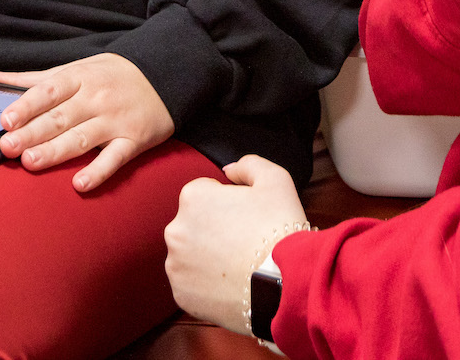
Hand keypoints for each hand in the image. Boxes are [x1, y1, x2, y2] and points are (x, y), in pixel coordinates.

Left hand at [0, 52, 173, 192]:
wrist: (165, 75)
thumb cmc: (111, 75)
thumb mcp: (75, 67)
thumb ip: (32, 78)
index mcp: (79, 78)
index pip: (49, 91)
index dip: (27, 106)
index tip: (6, 120)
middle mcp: (96, 99)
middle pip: (61, 117)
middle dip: (33, 132)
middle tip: (8, 146)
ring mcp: (115, 121)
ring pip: (82, 138)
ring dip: (56, 151)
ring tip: (32, 162)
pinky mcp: (134, 141)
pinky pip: (115, 158)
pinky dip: (98, 172)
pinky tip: (79, 184)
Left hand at [165, 155, 308, 335]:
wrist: (284, 284)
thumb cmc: (278, 228)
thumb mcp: (275, 179)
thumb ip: (248, 164)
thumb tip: (228, 170)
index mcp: (192, 197)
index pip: (205, 193)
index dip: (228, 203)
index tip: (245, 217)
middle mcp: (175, 230)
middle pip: (195, 224)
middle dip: (214, 229)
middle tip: (243, 241)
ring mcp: (176, 265)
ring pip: (191, 254)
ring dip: (207, 256)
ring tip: (238, 264)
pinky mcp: (181, 294)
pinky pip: (192, 284)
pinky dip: (206, 284)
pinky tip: (230, 283)